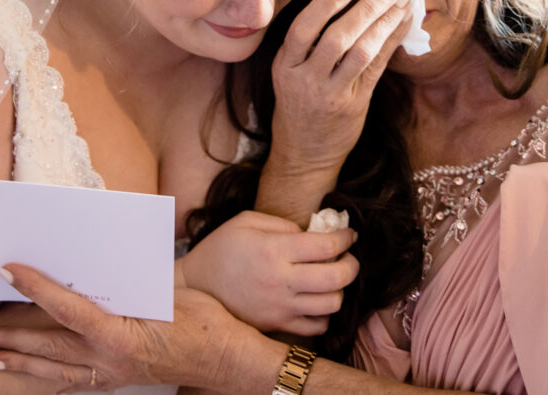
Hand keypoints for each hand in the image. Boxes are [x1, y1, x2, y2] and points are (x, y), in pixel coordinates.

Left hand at [0, 265, 265, 392]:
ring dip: (21, 363)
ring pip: (54, 370)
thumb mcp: (171, 295)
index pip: (66, 309)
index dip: (35, 289)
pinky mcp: (120, 380)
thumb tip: (103, 266)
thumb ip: (133, 285)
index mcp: (120, 335)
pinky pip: (76, 382)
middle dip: (11, 338)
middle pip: (49, 346)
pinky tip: (38, 378)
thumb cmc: (207, 324)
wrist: (229, 361)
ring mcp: (113, 374)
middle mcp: (109, 360)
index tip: (11, 271)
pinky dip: (51, 379)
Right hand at [180, 210, 358, 334]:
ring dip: (340, 289)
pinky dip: (325, 313)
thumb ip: (282, 223)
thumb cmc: (221, 249)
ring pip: (332, 304)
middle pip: (337, 278)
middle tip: (347, 257)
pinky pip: (317, 326)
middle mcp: (281, 281)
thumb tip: (312, 234)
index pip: (326, 246)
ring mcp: (280, 307)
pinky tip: (316, 299)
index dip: (346, 238)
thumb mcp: (245, 221)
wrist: (195, 287)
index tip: (350, 234)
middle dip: (352, 265)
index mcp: (274, 250)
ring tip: (331, 278)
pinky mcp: (277, 325)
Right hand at [269, 0, 410, 176]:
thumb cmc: (299, 105)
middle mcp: (305, 79)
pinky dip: (391, 43)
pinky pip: (375, 69)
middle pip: (336, 38)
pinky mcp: (353, 106)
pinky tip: (402, 25)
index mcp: (284, 66)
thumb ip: (308, 45)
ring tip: (401, 3)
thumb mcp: (288, 74)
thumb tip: (346, 1)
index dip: (327, 2)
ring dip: (383, 25)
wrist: (304, 153)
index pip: (303, 28)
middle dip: (364, 10)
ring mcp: (330, 94)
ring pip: (359, 53)